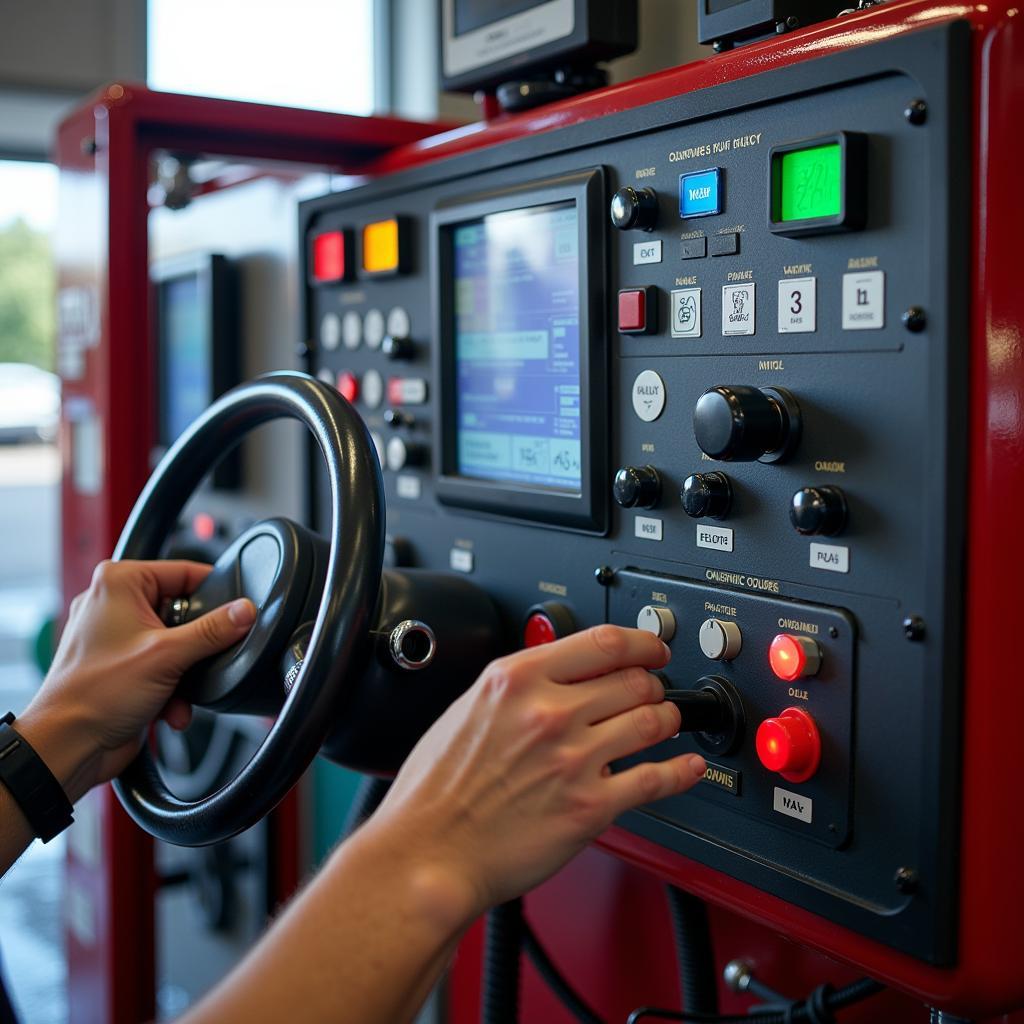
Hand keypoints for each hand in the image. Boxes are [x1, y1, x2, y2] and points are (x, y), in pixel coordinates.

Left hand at [16, 560, 255, 801]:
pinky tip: (170, 706)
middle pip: (183, 610)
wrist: (68, 745)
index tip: (237, 611)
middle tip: (199, 659)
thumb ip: (214, 630)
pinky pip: (163, 663)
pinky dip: (172, 685)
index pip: (184, 571)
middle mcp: (114, 603)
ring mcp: (117, 634)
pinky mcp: (123, 663)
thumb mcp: (168, 655)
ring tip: (179, 689)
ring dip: (185, 671)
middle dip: (196, 645)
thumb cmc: (94, 695)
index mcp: (119, 583)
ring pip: (177, 641)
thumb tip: (245, 610)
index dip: (214, 592)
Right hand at [363, 625, 705, 925]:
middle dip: (652, 683)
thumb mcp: (467, 708)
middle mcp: (549, 713)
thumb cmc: (437, 790)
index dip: (641, 642)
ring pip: (652, 721)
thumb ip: (515, 686)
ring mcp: (573, 760)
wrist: (428, 853)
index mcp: (516, 680)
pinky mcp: (590, 807)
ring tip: (666, 722)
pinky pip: (655, 780)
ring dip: (668, 719)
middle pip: (635, 679)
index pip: (603, 642)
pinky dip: (682, 771)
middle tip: (653, 690)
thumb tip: (556, 671)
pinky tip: (689, 766)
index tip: (652, 648)